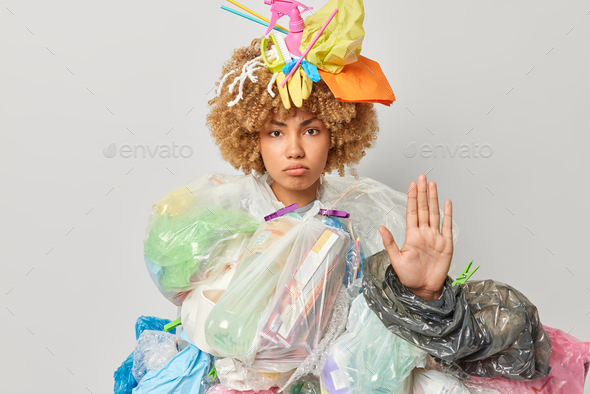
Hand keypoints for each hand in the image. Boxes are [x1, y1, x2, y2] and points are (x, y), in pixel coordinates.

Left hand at [378, 174, 453, 300]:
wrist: (424, 289)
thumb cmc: (409, 276)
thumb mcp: (396, 259)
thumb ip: (389, 243)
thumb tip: (380, 227)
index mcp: (412, 235)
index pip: (412, 212)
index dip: (412, 198)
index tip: (412, 185)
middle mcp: (424, 233)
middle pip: (423, 208)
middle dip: (422, 192)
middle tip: (422, 177)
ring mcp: (436, 237)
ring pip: (434, 213)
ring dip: (434, 199)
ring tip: (433, 185)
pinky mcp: (446, 244)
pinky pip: (447, 226)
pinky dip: (448, 214)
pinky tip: (447, 203)